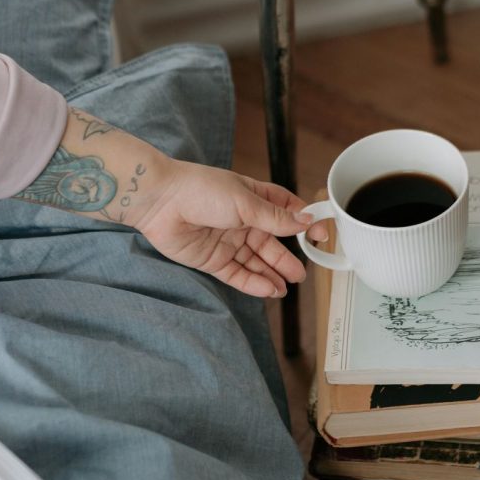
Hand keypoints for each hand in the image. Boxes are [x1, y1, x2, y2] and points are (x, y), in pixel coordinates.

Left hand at [133, 158, 327, 297]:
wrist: (160, 201)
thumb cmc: (200, 189)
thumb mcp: (245, 201)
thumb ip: (275, 217)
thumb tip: (305, 220)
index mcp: (253, 198)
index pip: (286, 211)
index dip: (303, 223)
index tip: (320, 235)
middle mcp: (242, 220)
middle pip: (272, 243)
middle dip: (287, 258)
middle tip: (302, 273)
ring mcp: (228, 241)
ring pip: (256, 262)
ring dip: (273, 274)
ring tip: (288, 286)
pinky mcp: (212, 260)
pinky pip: (237, 274)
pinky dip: (254, 283)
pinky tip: (269, 290)